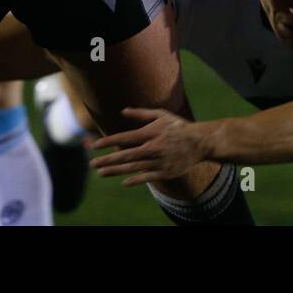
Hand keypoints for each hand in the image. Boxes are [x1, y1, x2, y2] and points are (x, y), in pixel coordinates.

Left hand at [89, 107, 206, 185]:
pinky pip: (147, 177)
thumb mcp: (161, 115)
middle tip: (92, 163)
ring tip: (101, 172)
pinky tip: (123, 181)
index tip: (95, 145)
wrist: (200, 143)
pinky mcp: (165, 172)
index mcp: (150, 133)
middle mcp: (152, 148)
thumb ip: (141, 114)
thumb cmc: (178, 127)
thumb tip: (123, 111)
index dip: (108, 142)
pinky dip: (135, 180)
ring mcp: (158, 161)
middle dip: (107, 159)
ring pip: (132, 168)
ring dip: (115, 171)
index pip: (124, 138)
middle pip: (125, 155)